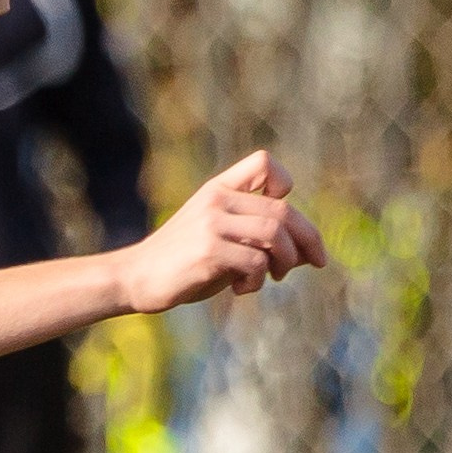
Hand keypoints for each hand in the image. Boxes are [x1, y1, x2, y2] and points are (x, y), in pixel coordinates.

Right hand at [120, 151, 327, 314]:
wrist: (135, 278)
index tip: (285, 218)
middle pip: (283, 209)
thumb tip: (307, 254)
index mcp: (218, 189)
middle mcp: (217, 200)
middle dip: (308, 239)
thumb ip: (257, 239)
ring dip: (285, 261)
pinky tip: (240, 289)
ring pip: (274, 233)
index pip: (264, 163)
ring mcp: (212, 223)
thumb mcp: (221, 241)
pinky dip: (257, 280)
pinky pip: (255, 261)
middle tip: (316, 262)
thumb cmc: (182, 264)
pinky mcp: (208, 250)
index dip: (285, 185)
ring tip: (273, 277)